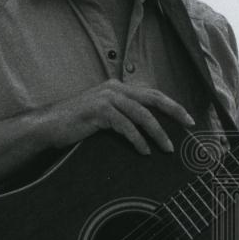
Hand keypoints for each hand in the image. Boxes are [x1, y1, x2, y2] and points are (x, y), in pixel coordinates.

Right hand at [40, 80, 194, 153]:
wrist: (49, 126)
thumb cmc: (77, 124)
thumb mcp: (105, 116)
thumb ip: (124, 116)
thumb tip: (149, 130)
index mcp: (118, 88)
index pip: (152, 94)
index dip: (172, 105)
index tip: (188, 118)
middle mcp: (114, 88)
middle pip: (152, 98)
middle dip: (174, 111)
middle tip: (189, 124)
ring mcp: (106, 98)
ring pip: (141, 114)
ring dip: (157, 132)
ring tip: (167, 148)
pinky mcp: (98, 111)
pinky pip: (125, 126)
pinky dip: (137, 140)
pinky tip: (144, 151)